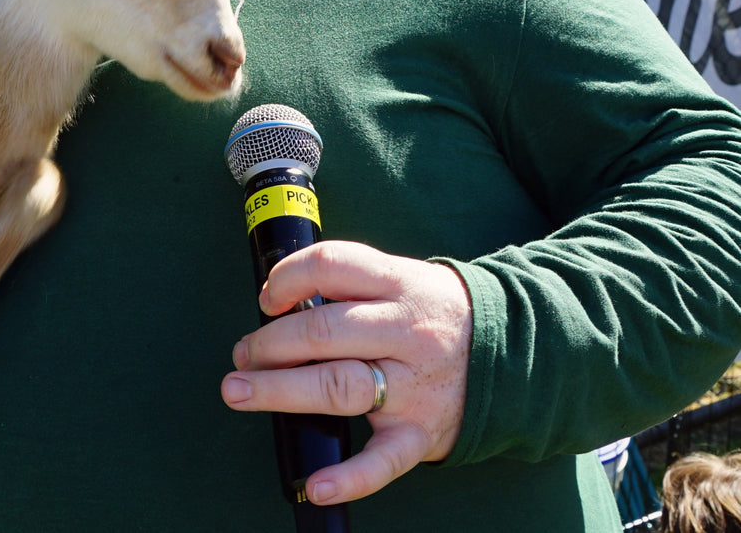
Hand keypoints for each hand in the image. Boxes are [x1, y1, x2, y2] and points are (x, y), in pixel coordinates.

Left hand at [220, 239, 471, 505]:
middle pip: (324, 332)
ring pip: (339, 387)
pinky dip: (348, 477)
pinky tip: (314, 484)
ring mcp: (416, 384)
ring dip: (280, 391)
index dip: (288, 279)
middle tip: (241, 354)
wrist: (511, 349)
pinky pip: (384, 460)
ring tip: (240, 390)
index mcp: (398, 283)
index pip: (333, 266)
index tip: (267, 298)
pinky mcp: (423, 432)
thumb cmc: (431, 311)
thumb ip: (349, 283)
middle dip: (269, 343)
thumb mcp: (401, 277)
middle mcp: (406, 331)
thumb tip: (278, 300)